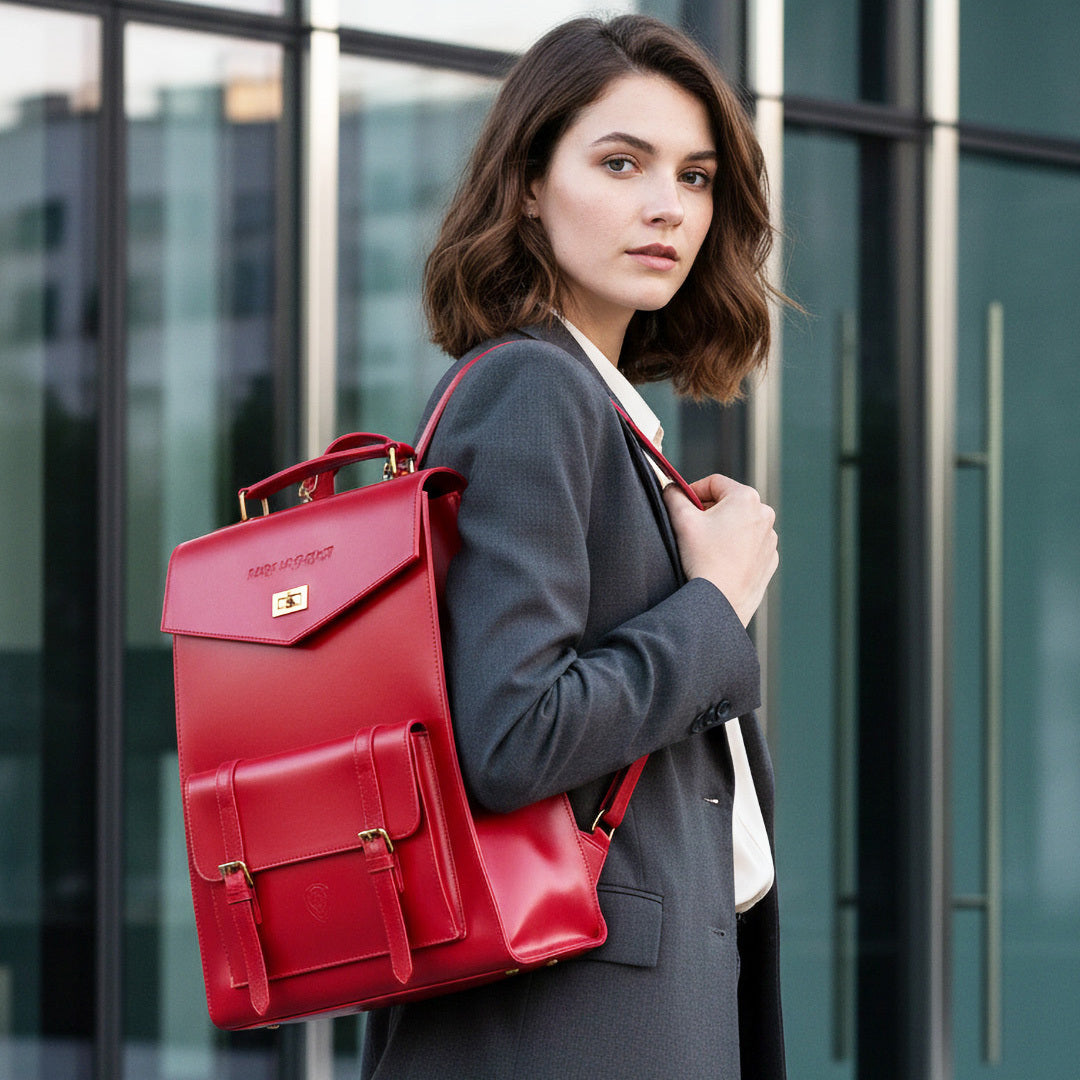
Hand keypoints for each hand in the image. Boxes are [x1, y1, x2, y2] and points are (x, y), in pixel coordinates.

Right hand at [662, 475, 777, 626]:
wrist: (720, 602)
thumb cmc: (703, 559)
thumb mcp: (682, 519)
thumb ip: (674, 495)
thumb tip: (671, 488)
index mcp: (746, 498)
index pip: (714, 483)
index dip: (693, 491)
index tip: (681, 505)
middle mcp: (764, 515)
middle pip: (729, 502)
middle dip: (709, 511)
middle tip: (691, 529)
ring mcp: (769, 539)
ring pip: (740, 524)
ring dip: (722, 529)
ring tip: (705, 548)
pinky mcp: (769, 560)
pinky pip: (749, 545)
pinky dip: (735, 548)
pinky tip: (719, 561)